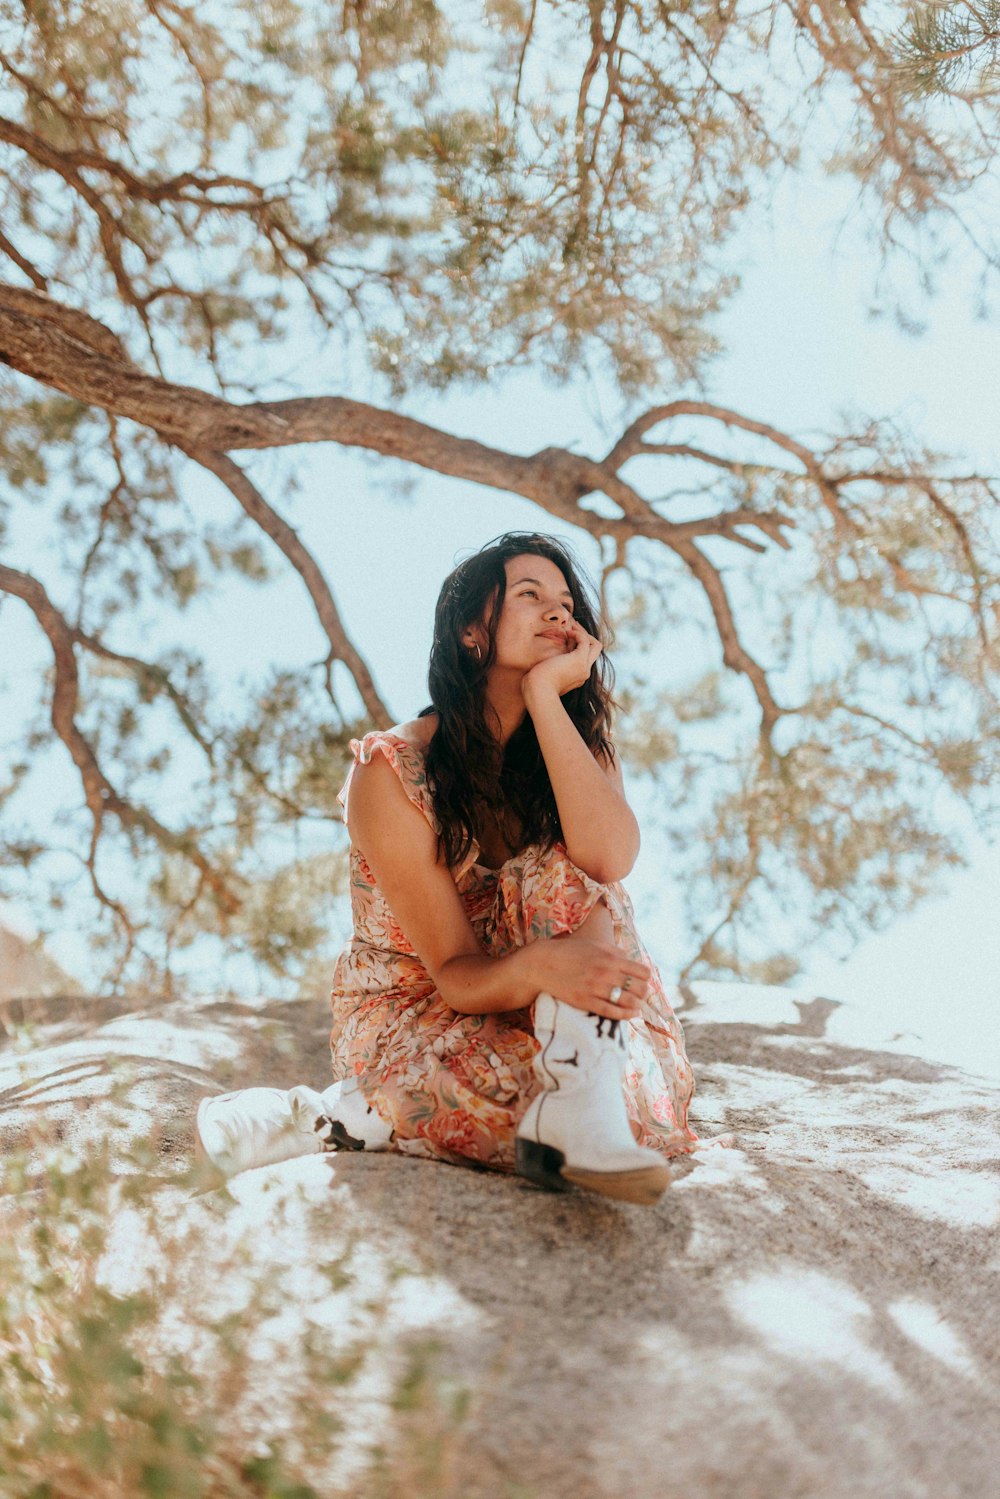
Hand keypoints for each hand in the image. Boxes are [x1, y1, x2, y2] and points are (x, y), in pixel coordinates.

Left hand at [521, 618, 603, 702]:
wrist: (538, 690)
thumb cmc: (536, 685)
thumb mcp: (546, 673)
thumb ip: (552, 665)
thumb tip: (550, 657)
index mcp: (578, 676)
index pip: (586, 657)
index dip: (578, 645)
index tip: (567, 636)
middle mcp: (584, 672)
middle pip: (595, 651)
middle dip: (585, 637)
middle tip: (573, 628)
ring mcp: (584, 667)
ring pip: (595, 645)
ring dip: (583, 633)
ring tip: (570, 627)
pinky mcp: (579, 660)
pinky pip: (585, 641)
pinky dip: (578, 633)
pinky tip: (567, 632)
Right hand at [525, 933, 649, 1020]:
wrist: (543, 964)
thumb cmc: (570, 952)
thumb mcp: (595, 945)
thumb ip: (615, 952)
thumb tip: (631, 960)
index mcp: (610, 957)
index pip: (642, 972)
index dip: (646, 979)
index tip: (643, 981)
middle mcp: (606, 973)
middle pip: (638, 988)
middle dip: (643, 993)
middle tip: (642, 995)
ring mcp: (596, 988)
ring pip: (628, 1001)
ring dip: (637, 1005)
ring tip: (637, 1006)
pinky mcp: (586, 1001)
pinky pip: (611, 1012)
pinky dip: (625, 1015)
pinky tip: (630, 1014)